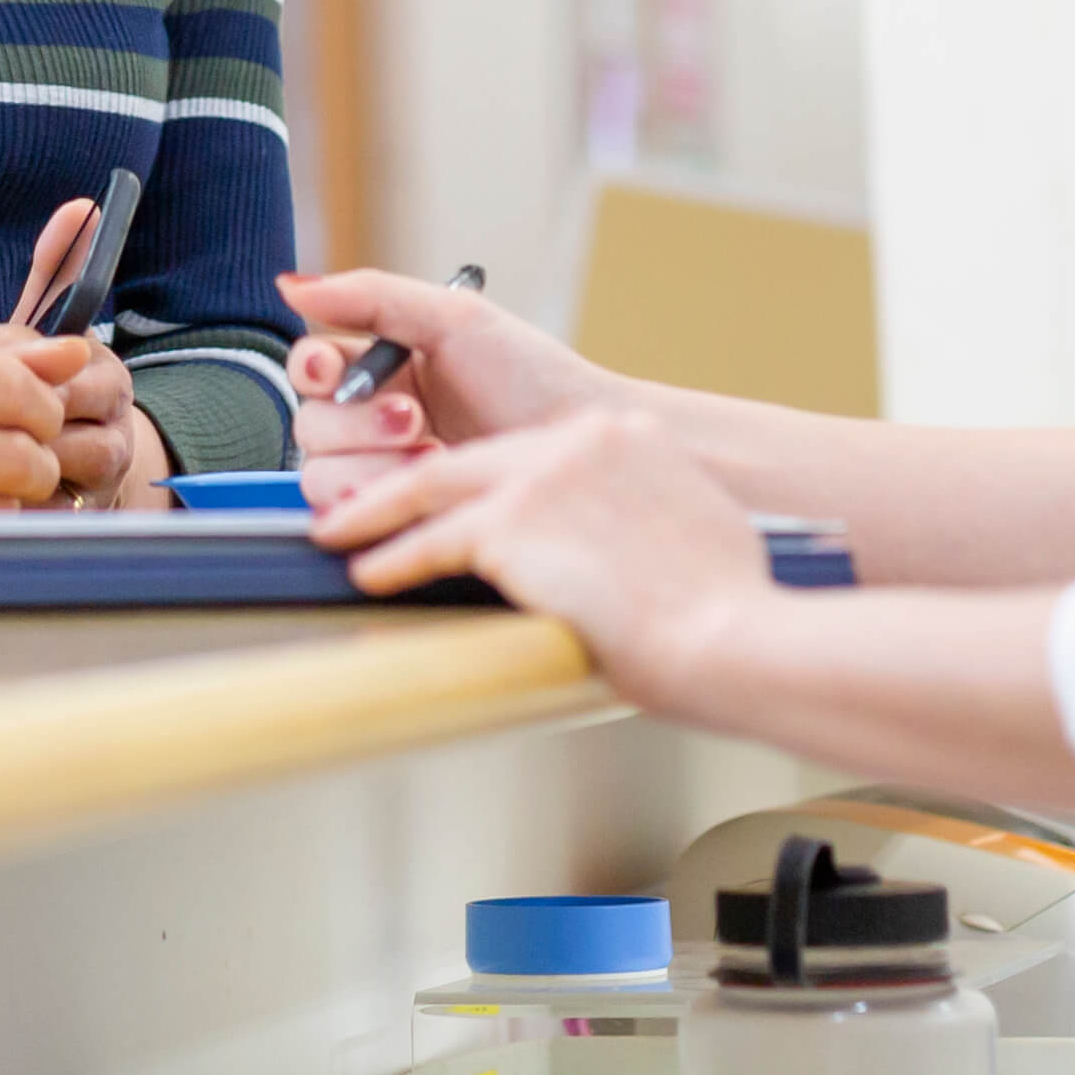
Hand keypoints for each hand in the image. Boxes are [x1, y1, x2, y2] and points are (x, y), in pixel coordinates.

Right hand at [276, 267, 609, 499]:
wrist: (580, 444)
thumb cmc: (534, 377)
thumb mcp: (455, 320)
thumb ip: (371, 296)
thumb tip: (292, 285)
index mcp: (382, 367)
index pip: (312, 366)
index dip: (312, 368)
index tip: (333, 369)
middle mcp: (375, 421)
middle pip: (310, 423)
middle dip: (358, 422)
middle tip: (415, 420)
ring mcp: (386, 473)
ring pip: (320, 473)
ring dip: (370, 463)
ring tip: (430, 454)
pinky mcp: (400, 519)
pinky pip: (350, 515)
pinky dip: (379, 499)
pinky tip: (424, 485)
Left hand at [305, 407, 773, 713]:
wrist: (731, 637)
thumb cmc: (723, 608)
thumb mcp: (692, 530)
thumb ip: (642, 517)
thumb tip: (620, 548)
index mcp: (625, 437)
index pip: (528, 450)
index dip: (481, 476)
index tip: (451, 499)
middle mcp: (579, 440)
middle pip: (468, 458)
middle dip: (408, 482)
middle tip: (368, 504)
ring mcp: (540, 476)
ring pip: (432, 488)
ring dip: (376, 514)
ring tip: (343, 534)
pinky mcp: (513, 523)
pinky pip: (432, 541)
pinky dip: (393, 558)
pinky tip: (370, 573)